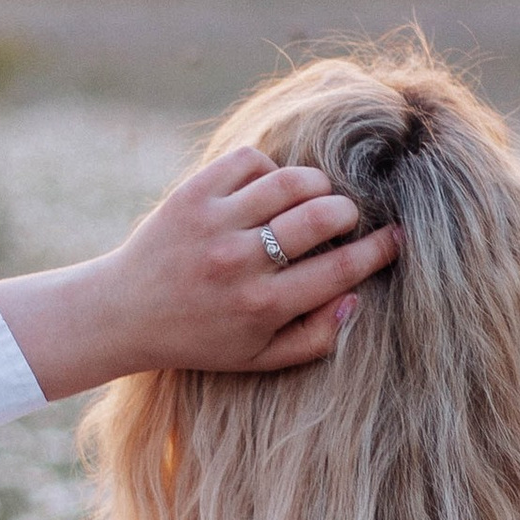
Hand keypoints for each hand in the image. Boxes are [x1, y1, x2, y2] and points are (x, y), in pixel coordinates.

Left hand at [0, 146, 402, 399]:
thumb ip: (316, 339)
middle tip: (344, 218)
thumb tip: (355, 298)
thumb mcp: (259, 359)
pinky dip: (269, 168)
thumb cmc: (201, 338)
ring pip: (292, 181)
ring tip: (313, 197)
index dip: (379, 249)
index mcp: (262, 306)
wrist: (124, 313)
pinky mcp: (192, 193)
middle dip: (348, 212)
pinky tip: (266, 188)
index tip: (396, 237)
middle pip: (324, 216)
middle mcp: (240, 263)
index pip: (341, 268)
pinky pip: (252, 160)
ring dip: (315, 185)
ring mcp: (214, 223)